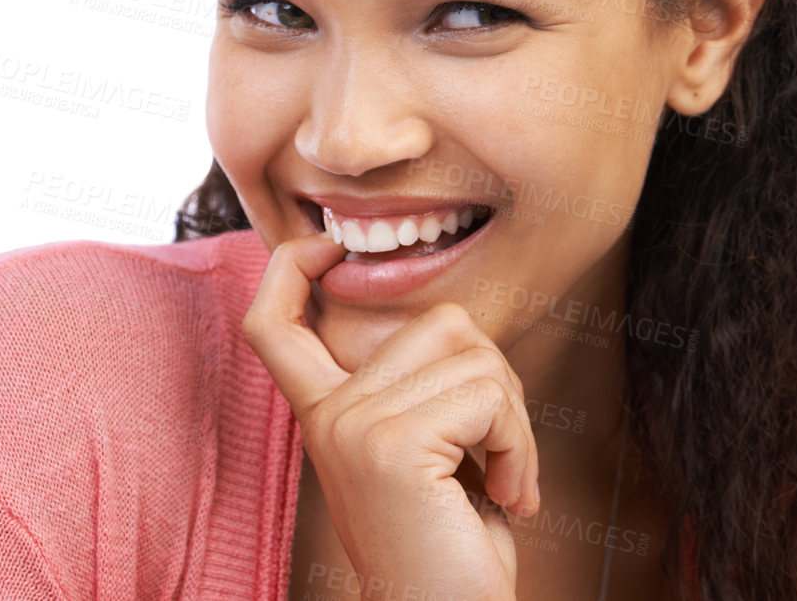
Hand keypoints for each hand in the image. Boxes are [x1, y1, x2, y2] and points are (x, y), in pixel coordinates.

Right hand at [242, 231, 540, 600]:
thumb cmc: (452, 547)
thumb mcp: (424, 453)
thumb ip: (416, 389)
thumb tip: (450, 322)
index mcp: (326, 413)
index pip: (273, 321)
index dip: (290, 267)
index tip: (329, 250)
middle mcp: (328, 415)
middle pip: (440, 320)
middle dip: (498, 379)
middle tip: (502, 452)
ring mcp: (354, 426)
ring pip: (476, 354)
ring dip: (518, 419)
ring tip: (507, 481)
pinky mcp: (392, 445)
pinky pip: (491, 396)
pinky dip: (522, 445)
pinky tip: (512, 499)